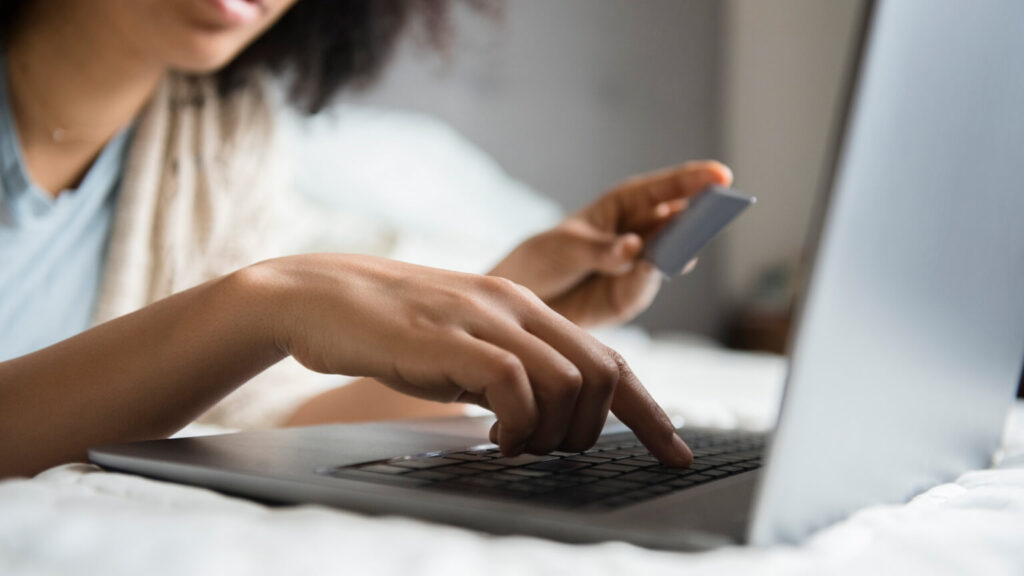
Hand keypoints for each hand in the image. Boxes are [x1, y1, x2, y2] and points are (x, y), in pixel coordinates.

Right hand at [247, 254, 691, 464]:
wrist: (316, 297)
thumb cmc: (390, 330)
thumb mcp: (465, 344)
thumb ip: (510, 367)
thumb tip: (548, 415)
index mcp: (525, 308)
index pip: (610, 360)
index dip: (649, 411)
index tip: (674, 452)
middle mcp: (516, 306)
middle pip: (604, 374)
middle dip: (595, 431)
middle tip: (551, 450)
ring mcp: (484, 319)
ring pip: (569, 383)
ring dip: (551, 432)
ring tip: (512, 442)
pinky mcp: (450, 339)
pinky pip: (516, 385)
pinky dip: (516, 423)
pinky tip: (489, 434)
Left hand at [490, 160, 732, 327]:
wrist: (526, 300)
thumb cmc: (544, 259)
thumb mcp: (566, 248)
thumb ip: (602, 250)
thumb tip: (635, 249)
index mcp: (624, 205)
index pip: (663, 190)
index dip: (693, 181)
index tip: (722, 176)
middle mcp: (639, 233)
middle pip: (678, 223)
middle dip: (698, 218)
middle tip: (718, 212)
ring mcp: (639, 267)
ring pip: (669, 257)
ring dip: (678, 251)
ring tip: (684, 247)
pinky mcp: (631, 297)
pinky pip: (645, 288)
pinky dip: (646, 280)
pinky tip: (647, 271)